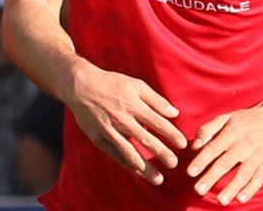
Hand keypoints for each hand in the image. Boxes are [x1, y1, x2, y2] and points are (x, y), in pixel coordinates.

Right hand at [68, 62, 186, 183]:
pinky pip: (114, 154)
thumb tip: (175, 113)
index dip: (171, 134)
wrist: (79, 85)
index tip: (183, 145)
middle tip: (174, 164)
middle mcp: (121, 119)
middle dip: (161, 153)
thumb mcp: (135, 84)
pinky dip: (127, 164)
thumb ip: (156, 100)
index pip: (157, 122)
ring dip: (144, 166)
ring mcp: (108, 130)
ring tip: (158, 179)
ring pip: (129, 151)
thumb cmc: (110, 83)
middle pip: (145, 139)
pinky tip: (138, 171)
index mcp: (132, 104)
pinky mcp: (98, 138)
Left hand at [186, 105, 262, 204]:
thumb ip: (208, 130)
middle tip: (199, 189)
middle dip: (211, 177)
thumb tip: (195, 145)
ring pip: (243, 174)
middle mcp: (245, 144)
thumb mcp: (226, 118)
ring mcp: (258, 156)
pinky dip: (251, 190)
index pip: (213, 148)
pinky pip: (259, 179)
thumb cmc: (247, 119)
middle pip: (226, 163)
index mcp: (232, 131)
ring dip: (231, 188)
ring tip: (221, 200)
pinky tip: (241, 199)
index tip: (191, 172)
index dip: (201, 160)